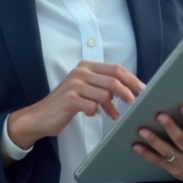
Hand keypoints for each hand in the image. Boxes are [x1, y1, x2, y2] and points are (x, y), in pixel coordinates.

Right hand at [7, 62, 143, 150]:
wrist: (40, 116)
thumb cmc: (66, 103)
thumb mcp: (84, 88)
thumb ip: (102, 85)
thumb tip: (127, 89)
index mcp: (86, 66)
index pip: (116, 68)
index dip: (131, 79)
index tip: (141, 89)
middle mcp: (80, 72)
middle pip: (114, 80)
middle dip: (128, 93)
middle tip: (134, 103)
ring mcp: (75, 85)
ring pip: (105, 94)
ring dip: (112, 108)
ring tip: (113, 115)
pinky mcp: (70, 99)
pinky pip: (93, 106)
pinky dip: (96, 112)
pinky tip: (91, 115)